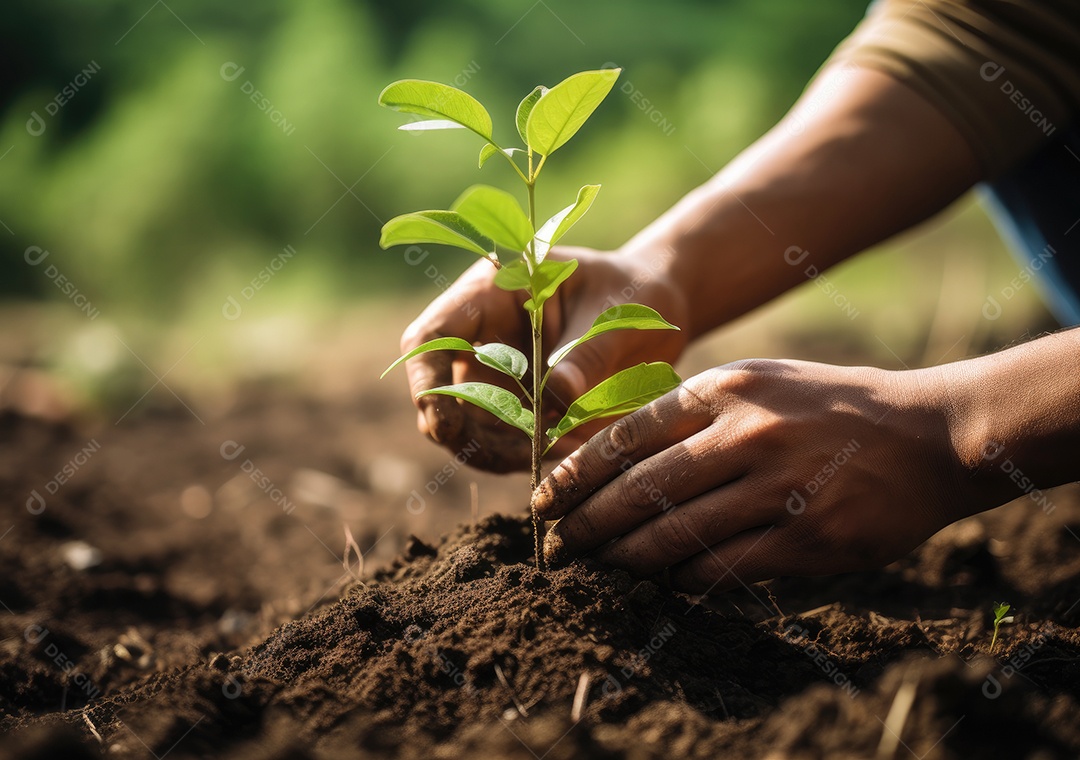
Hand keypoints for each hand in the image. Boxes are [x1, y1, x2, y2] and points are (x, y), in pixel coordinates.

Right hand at [399, 246, 688, 472]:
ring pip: (467, 428)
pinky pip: (502, 444)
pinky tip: (568, 451)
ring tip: (563, 448)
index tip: (445, 424)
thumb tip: (556, 399)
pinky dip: (526, 456)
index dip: (428, 381)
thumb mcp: (615, 313)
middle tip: (520, 454)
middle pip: (440, 392)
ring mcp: (494, 374)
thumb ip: (585, 353)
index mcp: (490, 294)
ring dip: (500, 452)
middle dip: (466, 433)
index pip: (432, 336)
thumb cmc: (632, 292)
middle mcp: (480, 336)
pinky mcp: (516, 407)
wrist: (656, 311)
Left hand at [533, 358, 985, 592]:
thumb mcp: (758, 382)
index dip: (577, 472)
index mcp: (727, 388)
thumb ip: (692, 412)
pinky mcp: (808, 538)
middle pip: (641, 489)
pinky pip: (724, 567)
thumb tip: (616, 457)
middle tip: (557, 544)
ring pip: (675, 533)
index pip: (628, 433)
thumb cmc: (829, 407)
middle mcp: (748, 433)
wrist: (929, 435)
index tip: (546, 497)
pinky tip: (665, 580)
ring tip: (599, 566)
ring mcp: (779, 487)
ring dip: (625, 557)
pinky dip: (684, 578)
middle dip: (587, 522)